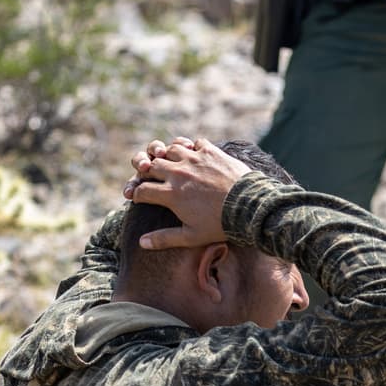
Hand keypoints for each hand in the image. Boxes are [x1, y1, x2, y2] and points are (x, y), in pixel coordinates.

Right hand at [123, 138, 250, 250]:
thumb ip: (164, 238)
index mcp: (170, 194)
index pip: (142, 190)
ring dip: (166, 155)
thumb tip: (142, 242)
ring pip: (170, 149)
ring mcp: (194, 159)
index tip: (137, 197)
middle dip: (146, 172)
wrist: (249, 208)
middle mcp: (178, 173)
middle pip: (151, 166)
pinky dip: (190, 146)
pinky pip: (195, 142)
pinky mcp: (211, 152)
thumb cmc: (219, 225)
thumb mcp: (191, 236)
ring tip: (168, 162)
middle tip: (148, 176)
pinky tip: (192, 153)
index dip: (136, 194)